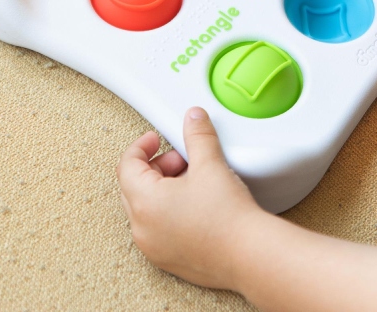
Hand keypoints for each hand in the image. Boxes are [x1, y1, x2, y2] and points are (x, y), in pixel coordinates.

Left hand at [116, 107, 265, 288]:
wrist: (249, 253)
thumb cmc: (227, 216)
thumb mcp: (210, 163)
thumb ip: (198, 134)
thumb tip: (193, 118)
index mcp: (144, 202)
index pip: (127, 165)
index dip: (141, 146)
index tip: (155, 138)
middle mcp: (142, 229)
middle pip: (134, 186)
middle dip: (156, 166)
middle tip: (182, 158)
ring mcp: (153, 247)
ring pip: (146, 208)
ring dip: (162, 188)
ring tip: (193, 180)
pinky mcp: (168, 259)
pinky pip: (157, 228)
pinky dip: (168, 210)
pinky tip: (196, 203)